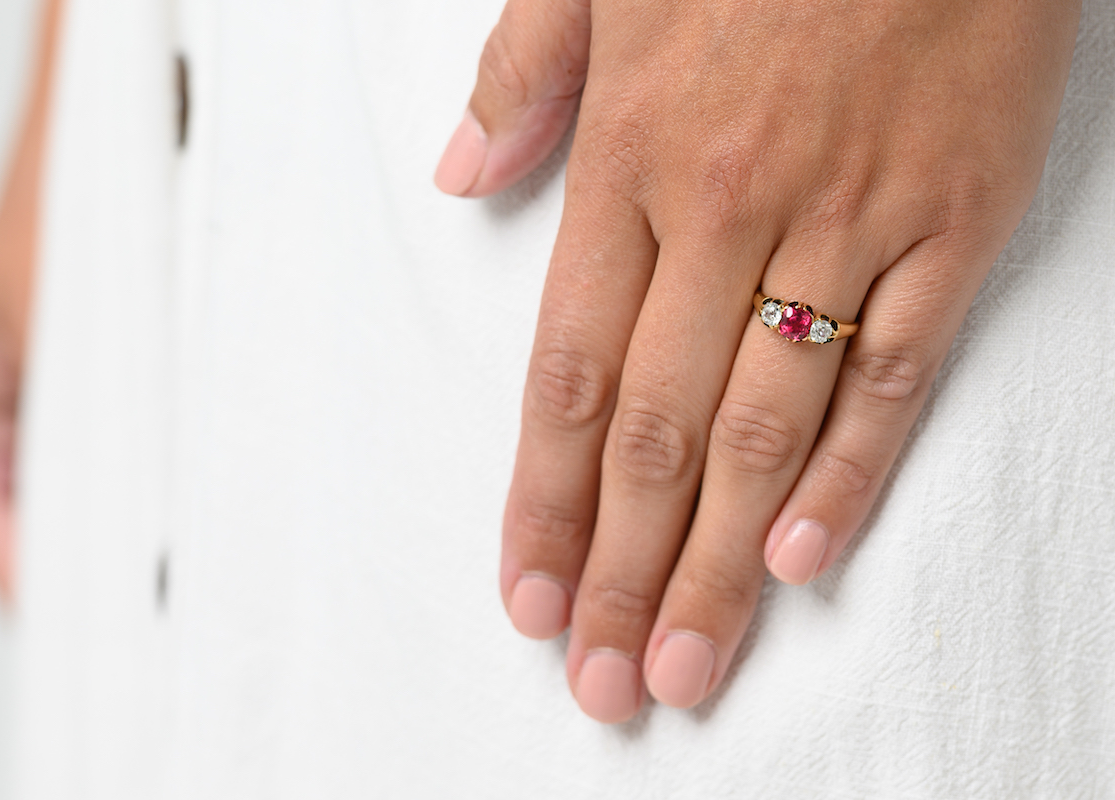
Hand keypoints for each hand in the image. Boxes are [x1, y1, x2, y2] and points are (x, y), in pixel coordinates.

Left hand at [437, 0, 1079, 721]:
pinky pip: (893, 373)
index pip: (572, 374)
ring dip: (720, 563)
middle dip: (623, 572)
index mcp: (636, 159)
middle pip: (659, 434)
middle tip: (600, 682)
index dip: (545, 500)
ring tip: (685, 664)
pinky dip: (851, 474)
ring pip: (765, 430)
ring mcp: (845, 224)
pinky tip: (804, 563)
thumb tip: (463, 179)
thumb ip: (526, 77)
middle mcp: (728, 211)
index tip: (530, 597)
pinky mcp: (950, 224)